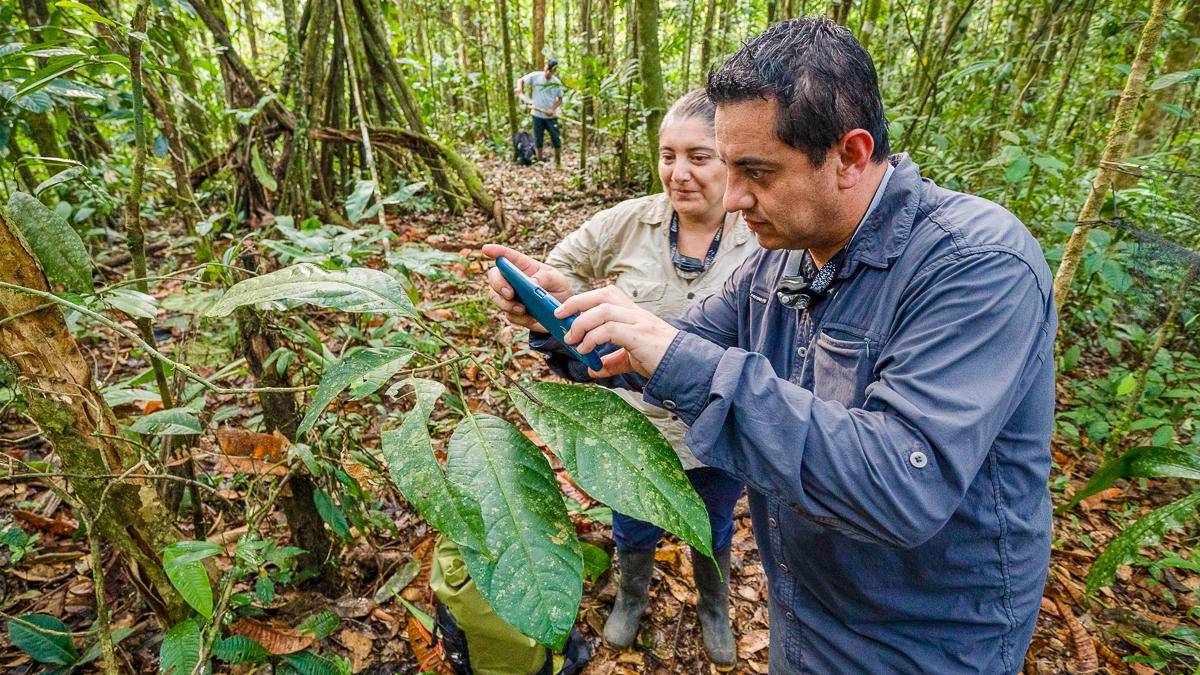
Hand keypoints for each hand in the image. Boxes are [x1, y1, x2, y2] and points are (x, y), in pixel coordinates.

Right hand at [481, 244, 573, 331]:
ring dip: (506, 304)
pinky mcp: (513, 313)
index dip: (495, 251)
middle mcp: (512, 279)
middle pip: (494, 277)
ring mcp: (510, 296)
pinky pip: (508, 315)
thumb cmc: (558, 288)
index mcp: (523, 266)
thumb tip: (531, 282)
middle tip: (510, 293)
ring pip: (496, 297)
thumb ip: (544, 278)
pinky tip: (529, 317)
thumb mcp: (557, 279)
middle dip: (498, 284)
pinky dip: (518, 317)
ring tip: (522, 309)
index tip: (486, 249)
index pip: (507, 256)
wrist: (563, 312)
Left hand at [555, 286, 679, 378]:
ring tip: (571, 339)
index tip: (566, 312)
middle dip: (577, 302)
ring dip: (581, 323)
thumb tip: (593, 369)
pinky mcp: (639, 335)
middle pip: (603, 294)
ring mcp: (638, 322)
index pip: (606, 295)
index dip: (584, 299)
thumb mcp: (631, 359)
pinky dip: (592, 338)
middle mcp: (635, 313)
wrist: (685, 367)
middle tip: (559, 316)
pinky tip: (585, 350)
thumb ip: (612, 361)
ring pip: (603, 310)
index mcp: (633, 314)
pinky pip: (610, 329)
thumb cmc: (661, 360)